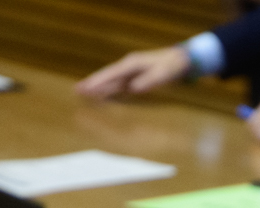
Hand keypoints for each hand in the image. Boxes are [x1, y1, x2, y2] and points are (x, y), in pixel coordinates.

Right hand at [75, 47, 190, 98]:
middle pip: (107, 76)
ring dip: (99, 87)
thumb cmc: (172, 66)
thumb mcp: (162, 74)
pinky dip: (110, 89)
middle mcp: (128, 66)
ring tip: (84, 92)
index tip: (88, 87)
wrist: (181, 60)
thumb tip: (133, 88)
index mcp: (132, 64)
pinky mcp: (135, 77)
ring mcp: (131, 72)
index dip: (100, 81)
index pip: (112, 74)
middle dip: (93, 83)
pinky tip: (102, 95)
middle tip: (77, 89)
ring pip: (111, 80)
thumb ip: (148, 81)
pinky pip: (119, 84)